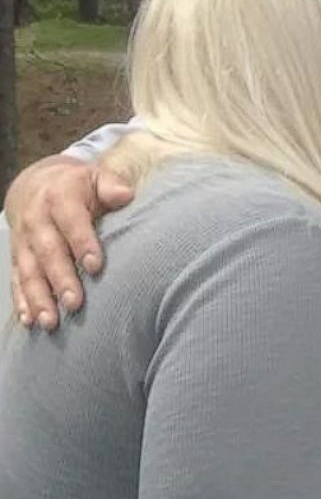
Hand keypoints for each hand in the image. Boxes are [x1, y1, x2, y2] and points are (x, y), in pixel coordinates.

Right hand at [6, 155, 133, 329]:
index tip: (95, 266)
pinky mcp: (16, 257)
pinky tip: (30, 321)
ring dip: (39, 298)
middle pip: (48, 252)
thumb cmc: (79, 186)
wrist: (37, 184)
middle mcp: (36, 220)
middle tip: (75, 303)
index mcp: (59, 198)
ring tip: (52, 321)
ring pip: (29, 271)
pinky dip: (22, 301)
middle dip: (61, 279)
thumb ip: (110, 185)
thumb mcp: (95, 177)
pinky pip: (17, 280)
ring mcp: (23, 241)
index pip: (71, 222)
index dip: (82, 243)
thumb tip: (125, 194)